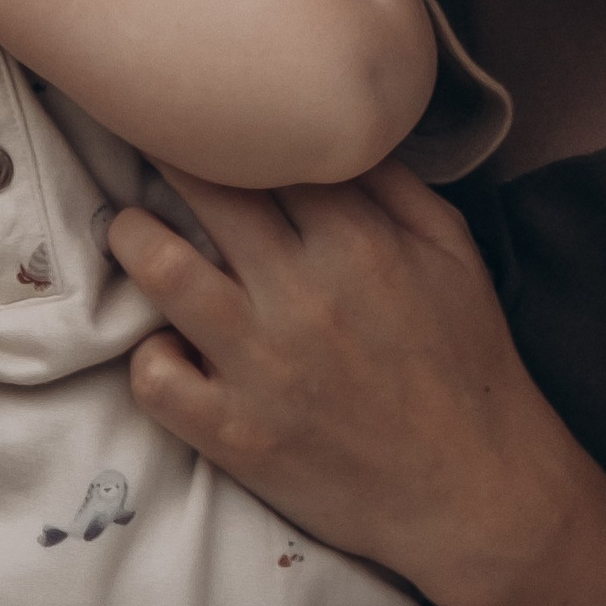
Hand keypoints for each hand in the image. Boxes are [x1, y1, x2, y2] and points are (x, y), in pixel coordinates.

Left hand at [108, 161, 589, 605]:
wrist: (475, 490)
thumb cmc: (468, 362)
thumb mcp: (454, 252)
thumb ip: (394, 185)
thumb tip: (333, 134)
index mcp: (357, 240)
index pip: (267, 154)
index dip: (227, 126)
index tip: (203, 114)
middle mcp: (301, 291)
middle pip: (205, 192)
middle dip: (165, 156)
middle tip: (145, 144)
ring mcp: (261, 363)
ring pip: (160, 270)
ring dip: (133, 238)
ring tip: (130, 230)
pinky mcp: (234, 432)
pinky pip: (154, 378)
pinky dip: (149, 356)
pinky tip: (166, 346)